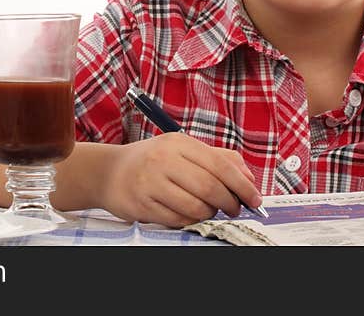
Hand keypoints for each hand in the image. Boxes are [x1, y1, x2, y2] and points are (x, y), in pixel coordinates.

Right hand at [99, 133, 262, 227]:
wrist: (109, 172)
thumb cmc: (152, 161)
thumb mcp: (182, 149)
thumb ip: (217, 157)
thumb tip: (247, 175)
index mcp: (178, 142)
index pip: (219, 163)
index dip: (242, 184)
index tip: (255, 198)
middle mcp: (163, 159)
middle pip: (209, 187)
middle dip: (229, 202)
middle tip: (234, 209)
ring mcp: (150, 182)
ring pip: (195, 207)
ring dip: (209, 213)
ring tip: (208, 209)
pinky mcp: (141, 204)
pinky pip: (178, 219)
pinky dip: (190, 220)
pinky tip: (187, 212)